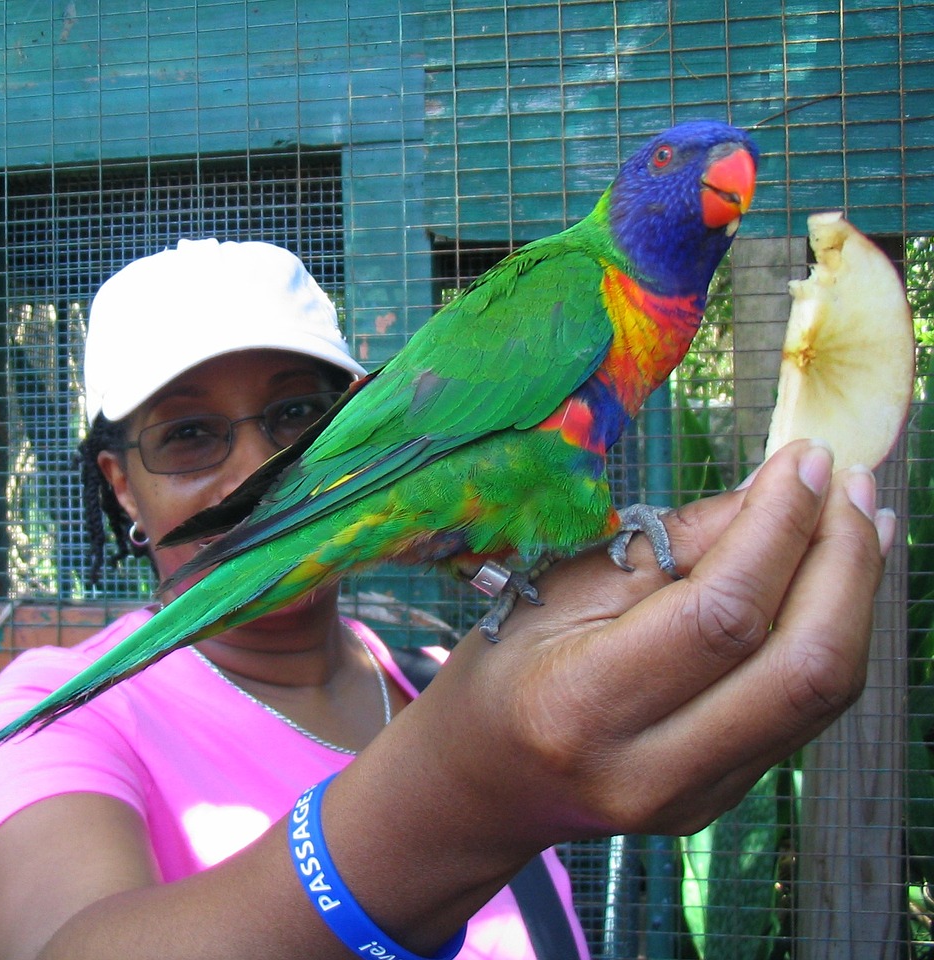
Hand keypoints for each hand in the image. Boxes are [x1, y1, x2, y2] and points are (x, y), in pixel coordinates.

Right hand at [329, 440, 889, 952]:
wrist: (484, 780)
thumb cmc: (502, 664)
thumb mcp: (558, 586)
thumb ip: (668, 548)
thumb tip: (773, 494)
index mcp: (582, 706)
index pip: (719, 616)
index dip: (778, 529)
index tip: (806, 460)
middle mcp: (650, 769)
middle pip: (800, 669)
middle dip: (843, 562)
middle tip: (852, 483)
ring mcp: (697, 797)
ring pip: (822, 695)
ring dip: (855, 594)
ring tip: (859, 517)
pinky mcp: (726, 799)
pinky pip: (805, 711)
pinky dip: (832, 631)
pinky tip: (832, 576)